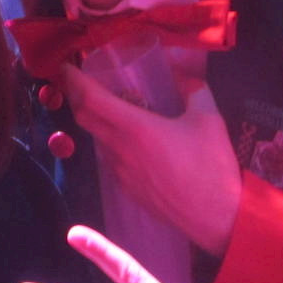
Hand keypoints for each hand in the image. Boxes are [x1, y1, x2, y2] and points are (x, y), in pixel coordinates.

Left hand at [61, 64, 240, 256]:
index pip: (90, 98)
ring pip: (96, 138)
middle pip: (84, 117)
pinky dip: (109, 141)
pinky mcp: (126, 187)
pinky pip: (109, 158)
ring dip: (94, 120)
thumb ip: (193, 89)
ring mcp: (119, 171)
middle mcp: (119, 148)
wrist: (217, 217)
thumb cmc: (212, 166)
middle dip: (76, 96)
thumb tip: (183, 74)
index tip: (65, 66)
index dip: (74, 80)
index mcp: (134, 128)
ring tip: (107, 106)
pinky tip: (126, 138)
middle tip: (79, 81)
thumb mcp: (208, 119)